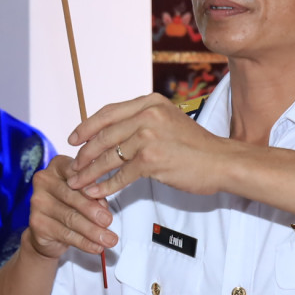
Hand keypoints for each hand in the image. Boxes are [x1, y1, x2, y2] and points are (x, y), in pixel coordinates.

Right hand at [27, 155, 116, 259]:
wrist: (49, 230)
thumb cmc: (71, 205)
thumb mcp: (85, 194)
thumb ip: (94, 195)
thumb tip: (102, 206)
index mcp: (58, 166)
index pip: (78, 174)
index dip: (93, 188)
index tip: (106, 202)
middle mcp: (43, 180)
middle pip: (72, 197)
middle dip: (93, 211)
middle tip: (108, 221)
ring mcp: (37, 201)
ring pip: (70, 218)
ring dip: (93, 231)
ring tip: (109, 239)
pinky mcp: (37, 223)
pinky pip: (65, 234)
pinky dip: (84, 242)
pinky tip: (96, 247)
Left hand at [66, 93, 238, 198]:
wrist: (222, 162)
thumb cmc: (197, 147)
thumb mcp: (169, 120)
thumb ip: (143, 121)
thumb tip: (113, 132)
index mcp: (150, 102)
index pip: (108, 112)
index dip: (86, 126)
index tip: (73, 138)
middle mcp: (147, 115)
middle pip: (104, 135)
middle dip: (84, 153)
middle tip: (72, 167)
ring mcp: (149, 136)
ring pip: (108, 156)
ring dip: (89, 172)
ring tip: (77, 183)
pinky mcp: (151, 159)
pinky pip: (120, 175)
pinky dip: (105, 185)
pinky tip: (96, 192)